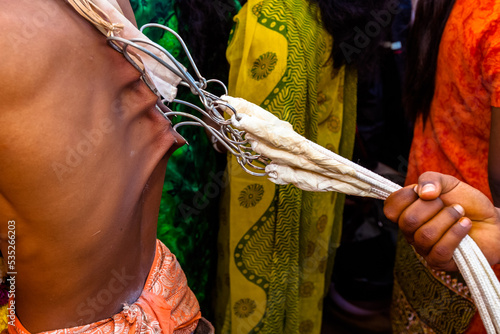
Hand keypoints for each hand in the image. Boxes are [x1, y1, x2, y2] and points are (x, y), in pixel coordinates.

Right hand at [384, 171, 499, 270]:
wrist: (492, 222)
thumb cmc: (467, 204)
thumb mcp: (449, 183)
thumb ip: (431, 179)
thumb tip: (422, 193)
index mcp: (407, 212)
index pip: (390, 208)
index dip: (407, 196)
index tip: (428, 191)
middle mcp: (411, 232)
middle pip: (407, 221)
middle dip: (432, 207)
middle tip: (448, 204)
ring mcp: (423, 248)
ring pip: (425, 235)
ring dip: (448, 219)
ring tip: (460, 213)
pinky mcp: (439, 262)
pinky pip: (440, 249)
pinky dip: (456, 233)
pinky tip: (465, 224)